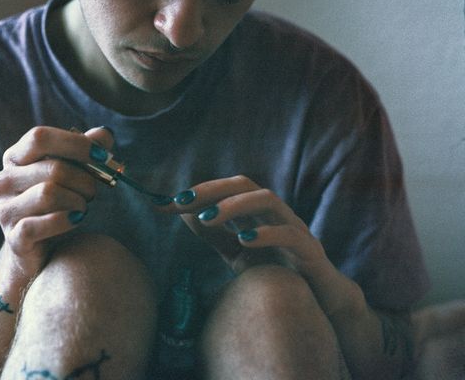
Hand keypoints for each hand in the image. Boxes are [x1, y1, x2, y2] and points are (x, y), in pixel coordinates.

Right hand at [0, 126, 113, 276]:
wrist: (39, 248)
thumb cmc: (59, 201)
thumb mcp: (72, 171)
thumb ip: (87, 149)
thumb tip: (105, 135)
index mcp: (16, 157)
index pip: (40, 137)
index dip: (76, 144)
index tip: (103, 155)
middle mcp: (4, 180)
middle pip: (54, 169)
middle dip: (85, 180)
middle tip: (93, 191)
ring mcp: (5, 209)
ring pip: (49, 194)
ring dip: (78, 201)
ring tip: (82, 207)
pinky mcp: (13, 237)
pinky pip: (43, 224)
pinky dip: (67, 221)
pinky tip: (75, 219)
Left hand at [163, 175, 329, 276]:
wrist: (320, 302)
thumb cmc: (276, 271)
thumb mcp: (236, 253)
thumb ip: (214, 234)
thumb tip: (183, 212)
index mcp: (256, 212)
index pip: (225, 190)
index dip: (197, 192)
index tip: (167, 203)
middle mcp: (275, 213)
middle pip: (245, 185)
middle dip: (212, 190)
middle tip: (183, 201)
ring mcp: (294, 228)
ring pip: (268, 201)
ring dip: (235, 206)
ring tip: (208, 218)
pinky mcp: (310, 251)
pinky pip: (290, 235)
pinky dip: (266, 233)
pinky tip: (244, 240)